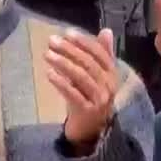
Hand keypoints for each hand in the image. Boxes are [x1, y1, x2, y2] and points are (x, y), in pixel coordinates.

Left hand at [46, 29, 117, 150]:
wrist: (92, 129)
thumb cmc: (92, 97)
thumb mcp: (97, 75)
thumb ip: (102, 53)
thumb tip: (106, 31)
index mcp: (112, 74)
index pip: (100, 54)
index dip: (84, 42)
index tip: (67, 33)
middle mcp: (109, 85)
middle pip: (89, 64)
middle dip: (69, 50)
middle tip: (52, 41)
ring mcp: (99, 99)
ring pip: (81, 77)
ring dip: (63, 64)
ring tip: (47, 55)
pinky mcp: (87, 110)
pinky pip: (73, 94)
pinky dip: (61, 82)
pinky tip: (49, 74)